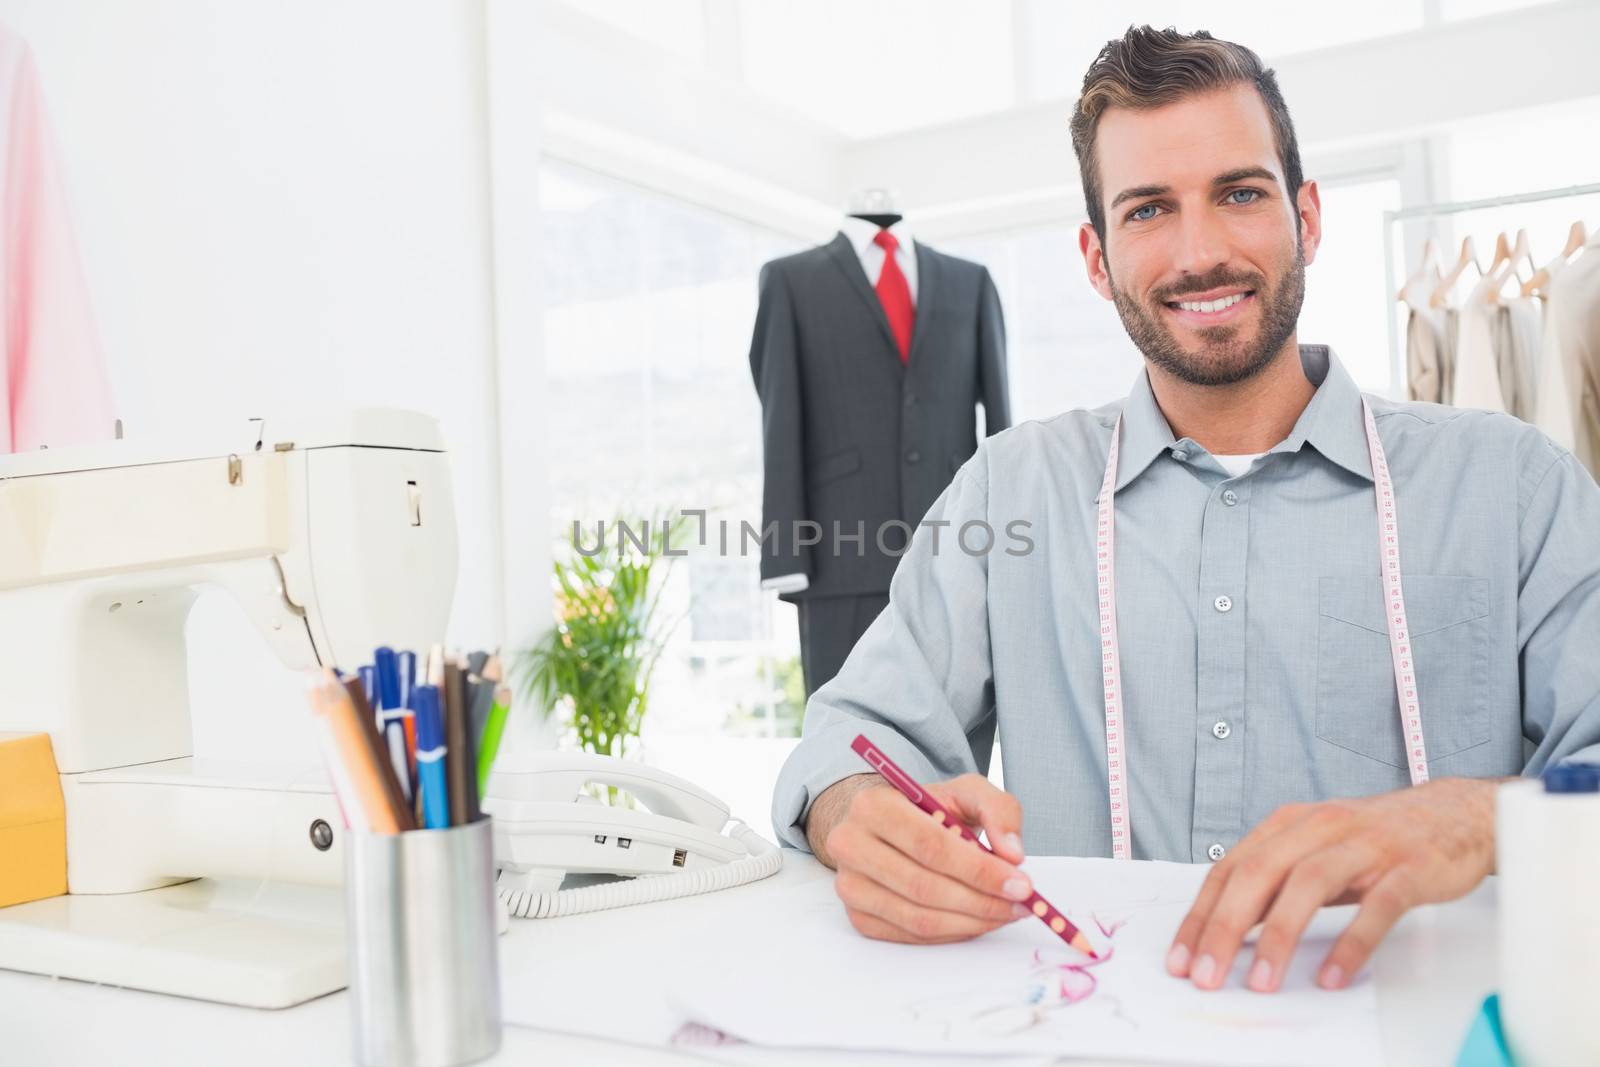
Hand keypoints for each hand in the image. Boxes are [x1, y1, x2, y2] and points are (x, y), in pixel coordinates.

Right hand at [806, 772, 1033, 943]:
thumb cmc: (928, 808)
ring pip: (918, 918)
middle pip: (924, 886)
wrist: (887, 826)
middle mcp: (850, 844)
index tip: (1021, 883)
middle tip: (1020, 904)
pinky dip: (952, 933)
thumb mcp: (966, 792)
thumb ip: (998, 810)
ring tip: (1006, 913)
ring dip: (971, 922)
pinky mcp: (857, 916)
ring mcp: (849, 885)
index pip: (930, 845)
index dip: (979, 870)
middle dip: (981, 901)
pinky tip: (977, 920)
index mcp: (873, 805)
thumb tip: (1013, 855)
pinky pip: (912, 936)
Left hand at [1166, 777, 1502, 992]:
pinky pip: (1376, 907)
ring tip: (1262, 981)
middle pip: (1259, 873)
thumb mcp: (1317, 851)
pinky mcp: (1409, 868)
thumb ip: (1277, 882)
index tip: (1181, 958)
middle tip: (1207, 974)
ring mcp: (1366, 845)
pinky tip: (1331, 975)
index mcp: (1290, 823)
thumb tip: (1227, 928)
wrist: (1458, 813)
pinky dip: (1351, 943)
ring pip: (1309, 884)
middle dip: (1225, 927)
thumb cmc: (1377, 839)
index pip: (1230, 869)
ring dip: (1279, 935)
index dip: (1200, 914)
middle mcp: (1321, 826)